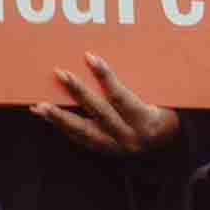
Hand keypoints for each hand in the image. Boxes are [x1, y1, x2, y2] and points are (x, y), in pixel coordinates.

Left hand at [40, 49, 178, 155]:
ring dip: (59, 117)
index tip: (89, 57)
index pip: (122, 98)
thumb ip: (144, 81)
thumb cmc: (168, 113)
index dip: (105, 77)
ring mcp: (116, 149)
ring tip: (39, 105)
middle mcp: (131, 139)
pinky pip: (79, 139)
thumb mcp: (165, 97)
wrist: (170, 147)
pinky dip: (61, 126)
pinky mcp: (104, 152)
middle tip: (59, 73)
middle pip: (99, 113)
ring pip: (83, 132)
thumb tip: (112, 58)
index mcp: (148, 122)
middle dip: (78, 92)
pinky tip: (46, 114)